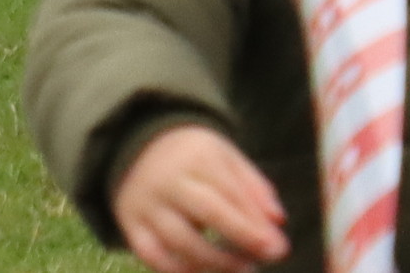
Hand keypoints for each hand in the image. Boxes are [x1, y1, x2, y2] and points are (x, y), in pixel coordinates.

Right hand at [111, 124, 286, 272]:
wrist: (136, 148)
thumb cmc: (195, 160)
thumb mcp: (226, 159)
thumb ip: (254, 187)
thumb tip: (277, 220)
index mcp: (195, 157)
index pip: (230, 192)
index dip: (255, 224)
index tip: (278, 248)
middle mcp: (166, 178)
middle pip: (207, 212)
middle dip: (241, 239)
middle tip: (264, 260)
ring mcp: (145, 203)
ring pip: (180, 241)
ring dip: (216, 263)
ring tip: (243, 269)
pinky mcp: (131, 223)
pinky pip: (151, 255)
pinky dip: (178, 271)